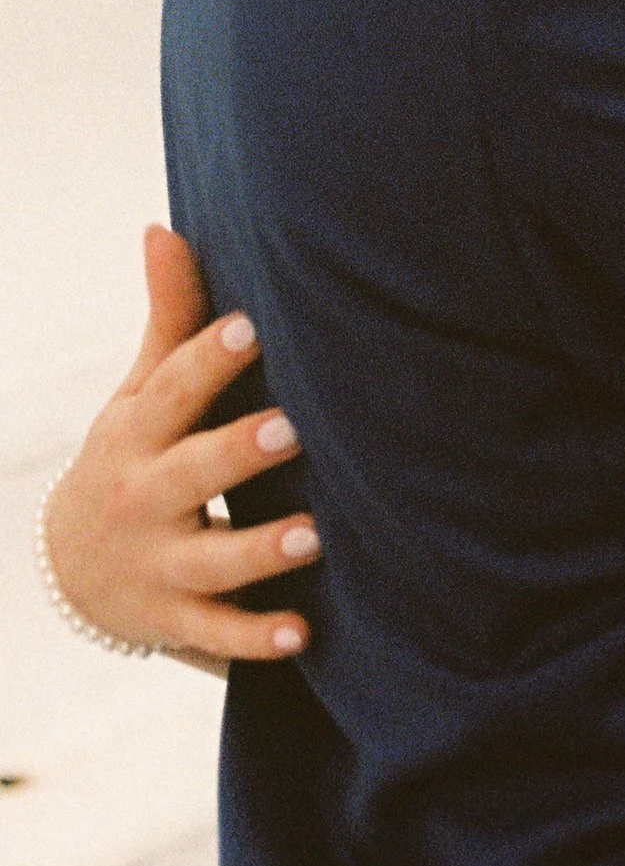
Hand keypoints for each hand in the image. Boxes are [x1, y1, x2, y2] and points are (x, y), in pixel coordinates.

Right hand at [41, 228, 317, 668]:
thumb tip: (162, 227)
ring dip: (261, 550)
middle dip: (237, 452)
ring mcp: (156, 566)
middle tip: (295, 427)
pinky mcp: (172, 622)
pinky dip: (256, 638)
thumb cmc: (132, 454)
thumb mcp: (138, 394)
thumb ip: (167, 318)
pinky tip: (304, 631)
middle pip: (189, 474)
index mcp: (138, 434)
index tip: (249, 326)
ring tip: (315, 533)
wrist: (68, 569)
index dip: (206, 358)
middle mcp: (142, 499)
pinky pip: (215, 635)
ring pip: (209, 562)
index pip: (170, 391)